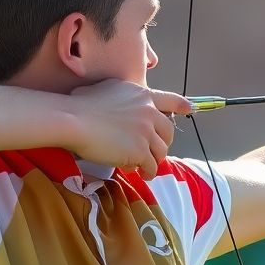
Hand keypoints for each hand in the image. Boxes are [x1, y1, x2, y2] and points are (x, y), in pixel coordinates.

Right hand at [68, 80, 192, 177]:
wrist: (74, 119)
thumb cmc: (81, 104)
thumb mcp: (107, 89)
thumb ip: (123, 97)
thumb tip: (120, 105)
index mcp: (142, 95)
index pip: (171, 100)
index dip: (182, 106)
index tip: (190, 109)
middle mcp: (149, 111)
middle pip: (168, 131)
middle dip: (163, 143)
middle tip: (153, 151)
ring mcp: (146, 131)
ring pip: (161, 151)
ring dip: (154, 161)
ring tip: (146, 168)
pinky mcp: (140, 150)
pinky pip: (150, 166)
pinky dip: (146, 172)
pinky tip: (140, 174)